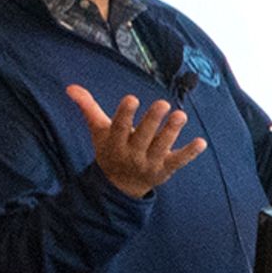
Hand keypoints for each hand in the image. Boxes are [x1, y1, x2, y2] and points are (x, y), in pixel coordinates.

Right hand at [67, 85, 205, 197]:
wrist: (120, 185)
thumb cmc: (110, 149)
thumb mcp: (98, 130)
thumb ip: (88, 107)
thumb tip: (70, 87)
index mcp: (115, 142)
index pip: (119, 127)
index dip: (125, 114)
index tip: (131, 99)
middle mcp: (132, 153)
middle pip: (143, 136)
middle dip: (152, 120)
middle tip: (163, 103)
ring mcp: (149, 163)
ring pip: (161, 147)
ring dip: (171, 131)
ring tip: (181, 115)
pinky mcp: (165, 169)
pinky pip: (178, 161)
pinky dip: (190, 153)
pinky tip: (201, 142)